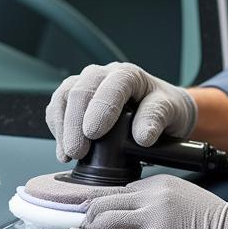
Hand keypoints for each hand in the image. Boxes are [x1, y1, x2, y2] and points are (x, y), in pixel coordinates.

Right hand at [46, 62, 197, 162]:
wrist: (161, 111)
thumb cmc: (165, 107)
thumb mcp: (170, 111)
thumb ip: (156, 118)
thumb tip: (143, 136)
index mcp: (128, 74)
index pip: (112, 85)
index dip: (101, 108)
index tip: (94, 133)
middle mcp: (104, 75)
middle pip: (81, 91)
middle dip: (75, 123)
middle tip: (77, 151)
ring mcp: (86, 85)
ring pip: (64, 97)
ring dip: (62, 127)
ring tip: (68, 154)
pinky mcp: (74, 99)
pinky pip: (57, 108)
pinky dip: (57, 129)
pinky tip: (64, 150)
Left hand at [65, 174, 227, 228]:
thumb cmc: (212, 226)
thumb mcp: (181, 200)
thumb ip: (154, 202)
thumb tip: (125, 215)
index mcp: (158, 184)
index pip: (114, 190)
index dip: (90, 202)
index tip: (75, 209)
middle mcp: (153, 196)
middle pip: (102, 202)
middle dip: (83, 217)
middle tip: (75, 228)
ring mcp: (153, 218)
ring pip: (102, 218)